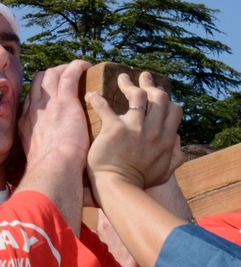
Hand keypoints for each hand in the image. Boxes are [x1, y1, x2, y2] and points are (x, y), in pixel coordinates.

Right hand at [19, 60, 92, 169]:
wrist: (52, 168)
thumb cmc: (50, 171)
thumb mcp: (36, 157)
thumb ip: (41, 151)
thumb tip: (49, 158)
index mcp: (25, 123)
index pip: (31, 99)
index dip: (41, 93)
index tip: (53, 94)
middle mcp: (33, 110)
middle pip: (38, 82)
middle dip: (51, 76)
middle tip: (66, 78)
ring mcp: (48, 104)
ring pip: (51, 75)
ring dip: (63, 69)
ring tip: (78, 70)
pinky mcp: (64, 101)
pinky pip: (69, 75)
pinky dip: (76, 67)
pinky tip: (86, 66)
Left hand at [86, 72, 181, 189]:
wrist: (120, 190)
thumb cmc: (139, 182)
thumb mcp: (166, 171)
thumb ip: (175, 154)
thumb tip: (176, 139)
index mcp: (166, 139)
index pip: (173, 109)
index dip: (166, 99)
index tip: (157, 94)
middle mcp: (153, 131)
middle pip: (158, 97)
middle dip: (150, 84)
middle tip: (142, 77)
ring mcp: (134, 128)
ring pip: (138, 96)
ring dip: (129, 84)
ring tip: (121, 78)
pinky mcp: (113, 129)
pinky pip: (105, 106)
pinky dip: (96, 99)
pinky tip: (90, 95)